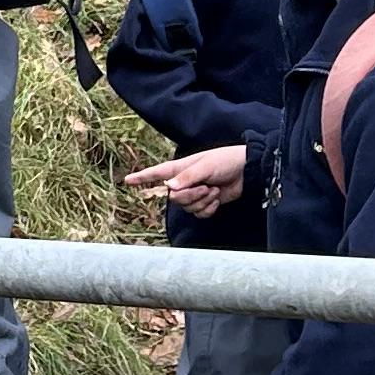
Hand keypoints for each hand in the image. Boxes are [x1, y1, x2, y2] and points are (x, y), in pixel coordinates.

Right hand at [128, 142, 247, 216]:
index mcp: (180, 169)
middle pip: (175, 199)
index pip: (156, 174)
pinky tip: (217, 199)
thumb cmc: (225, 161)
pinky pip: (199, 214)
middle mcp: (184, 182)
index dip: (142, 177)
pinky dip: (209, 208)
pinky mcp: (205, 203)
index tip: (127, 180)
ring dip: (203, 201)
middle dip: (192, 196)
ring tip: (214, 189)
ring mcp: (194, 194)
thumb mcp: (206, 165)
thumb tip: (169, 187)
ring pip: (187, 208)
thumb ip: (187, 177)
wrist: (246, 170)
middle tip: (206, 186)